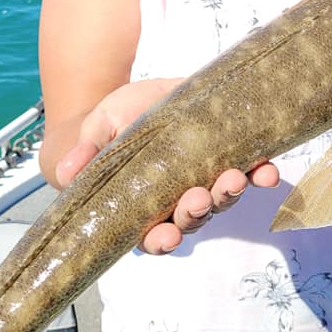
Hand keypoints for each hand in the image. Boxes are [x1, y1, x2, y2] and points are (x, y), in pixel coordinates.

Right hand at [54, 79, 279, 254]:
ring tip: (234, 177)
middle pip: (191, 221)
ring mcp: (207, 179)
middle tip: (199, 198)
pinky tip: (267, 169)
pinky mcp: (231, 157)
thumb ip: (86, 150)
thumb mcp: (100, 126)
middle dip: (197, 214)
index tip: (166, 237)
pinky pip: (252, 173)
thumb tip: (64, 173)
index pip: (151, 236)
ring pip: (222, 200)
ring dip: (230, 194)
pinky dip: (261, 175)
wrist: (153, 90)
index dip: (160, 241)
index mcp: (143, 204)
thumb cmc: (119, 118)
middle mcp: (178, 199)